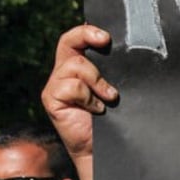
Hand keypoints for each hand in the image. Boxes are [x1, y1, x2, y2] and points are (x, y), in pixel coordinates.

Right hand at [40, 24, 118, 161]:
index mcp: (79, 66)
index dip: (88, 31)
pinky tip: (97, 110)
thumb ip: (113, 70)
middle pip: (68, 41)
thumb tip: (129, 48)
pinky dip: (89, 97)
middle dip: (87, 36)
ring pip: (75, 64)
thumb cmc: (112, 119)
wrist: (102, 148)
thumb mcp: (113, 88)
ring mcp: (55, 85)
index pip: (77, 39)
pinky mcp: (50, 99)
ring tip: (110, 97)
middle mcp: (64, 72)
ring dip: (97, 80)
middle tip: (105, 41)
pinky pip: (72, 86)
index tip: (107, 36)